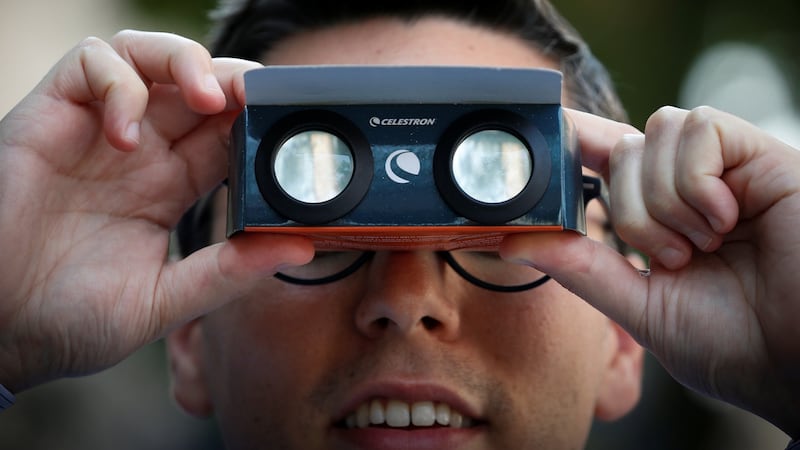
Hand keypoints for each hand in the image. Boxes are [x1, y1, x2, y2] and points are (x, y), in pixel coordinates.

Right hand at [0, 31, 312, 390]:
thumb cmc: (71, 320)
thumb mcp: (165, 301)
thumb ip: (227, 273)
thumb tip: (301, 248)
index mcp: (170, 187)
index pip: (226, 132)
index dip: (259, 120)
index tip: (291, 129)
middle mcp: (141, 151)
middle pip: (198, 85)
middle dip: (236, 81)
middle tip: (261, 99)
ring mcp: (97, 131)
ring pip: (149, 56)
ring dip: (187, 64)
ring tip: (209, 99)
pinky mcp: (49, 117)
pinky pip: (90, 64)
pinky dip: (119, 84)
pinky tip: (127, 136)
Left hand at [501, 106, 799, 436]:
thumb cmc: (737, 345)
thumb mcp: (642, 307)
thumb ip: (583, 269)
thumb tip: (512, 242)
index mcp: (663, 219)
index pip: (608, 162)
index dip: (575, 147)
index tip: (545, 146)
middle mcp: (691, 187)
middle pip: (621, 151)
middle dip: (632, 213)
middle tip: (676, 258)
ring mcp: (725, 169)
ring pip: (653, 134)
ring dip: (665, 201)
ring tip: (708, 244)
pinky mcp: (761, 154)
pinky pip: (699, 128)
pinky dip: (697, 180)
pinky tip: (726, 219)